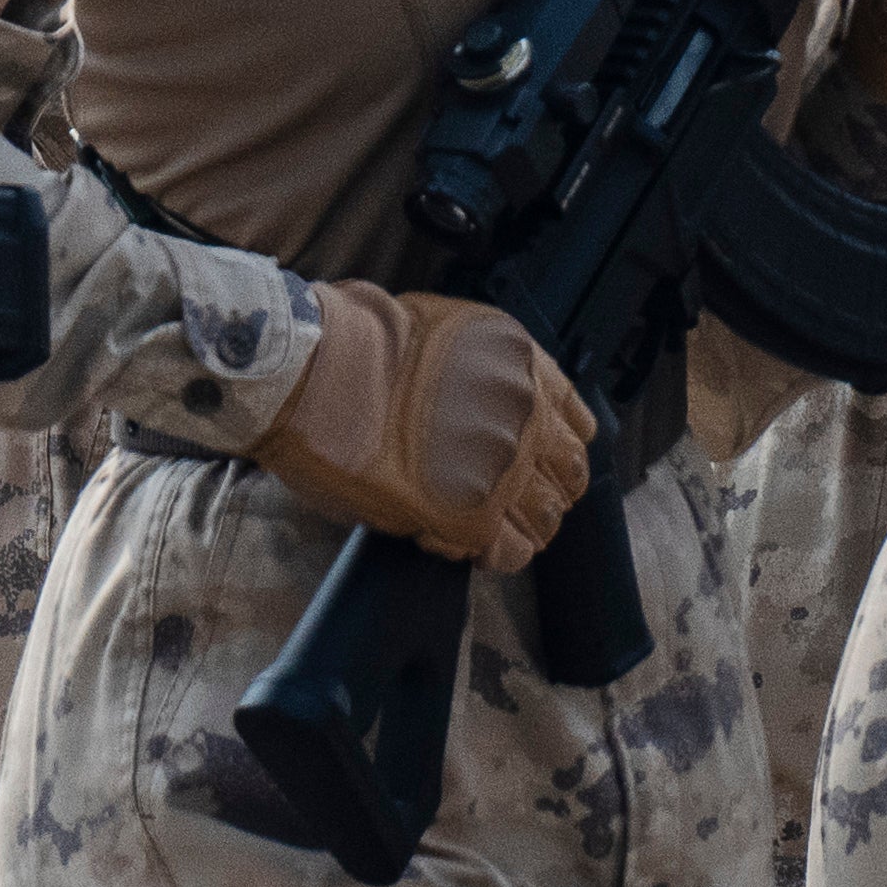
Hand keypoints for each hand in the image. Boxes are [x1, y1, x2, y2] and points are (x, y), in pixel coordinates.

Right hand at [254, 283, 592, 568]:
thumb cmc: (350, 342)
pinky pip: (507, 553)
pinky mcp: (469, 517)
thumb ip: (484, 373)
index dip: (555, 444)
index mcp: (523, 366)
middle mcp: (526, 418)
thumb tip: (481, 407)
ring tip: (488, 527)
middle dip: (543, 487)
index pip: (577, 423)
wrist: (310, 370)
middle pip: (569, 473)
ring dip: (522, 525)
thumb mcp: (444, 333)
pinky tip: (464, 543)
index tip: (537, 456)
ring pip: (545, 518)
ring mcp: (504, 470)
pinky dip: (492, 554)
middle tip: (508, 495)